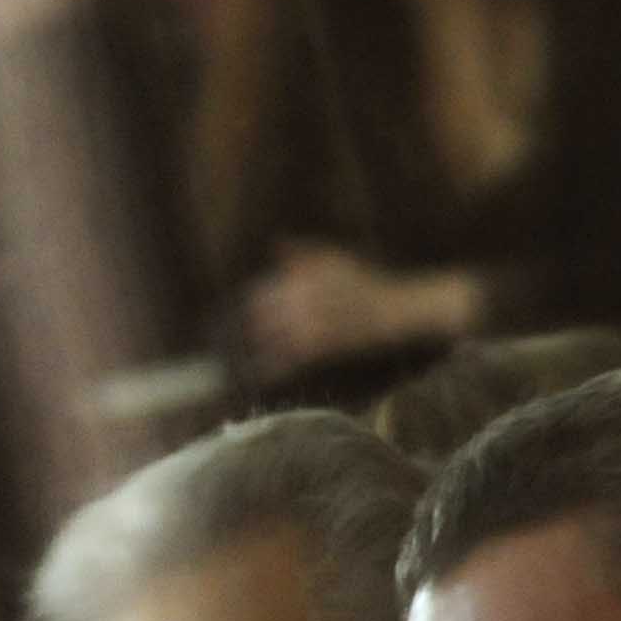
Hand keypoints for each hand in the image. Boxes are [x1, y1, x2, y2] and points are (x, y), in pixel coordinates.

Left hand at [240, 243, 470, 379]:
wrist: (398, 309)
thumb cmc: (369, 281)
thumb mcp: (337, 258)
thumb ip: (304, 253)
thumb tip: (275, 245)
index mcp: (300, 278)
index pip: (257, 294)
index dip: (238, 308)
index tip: (224, 319)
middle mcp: (299, 300)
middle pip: (255, 319)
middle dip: (235, 332)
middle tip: (222, 345)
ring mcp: (309, 325)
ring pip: (267, 341)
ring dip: (246, 353)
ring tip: (231, 363)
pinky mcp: (320, 348)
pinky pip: (287, 360)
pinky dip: (270, 368)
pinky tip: (260, 375)